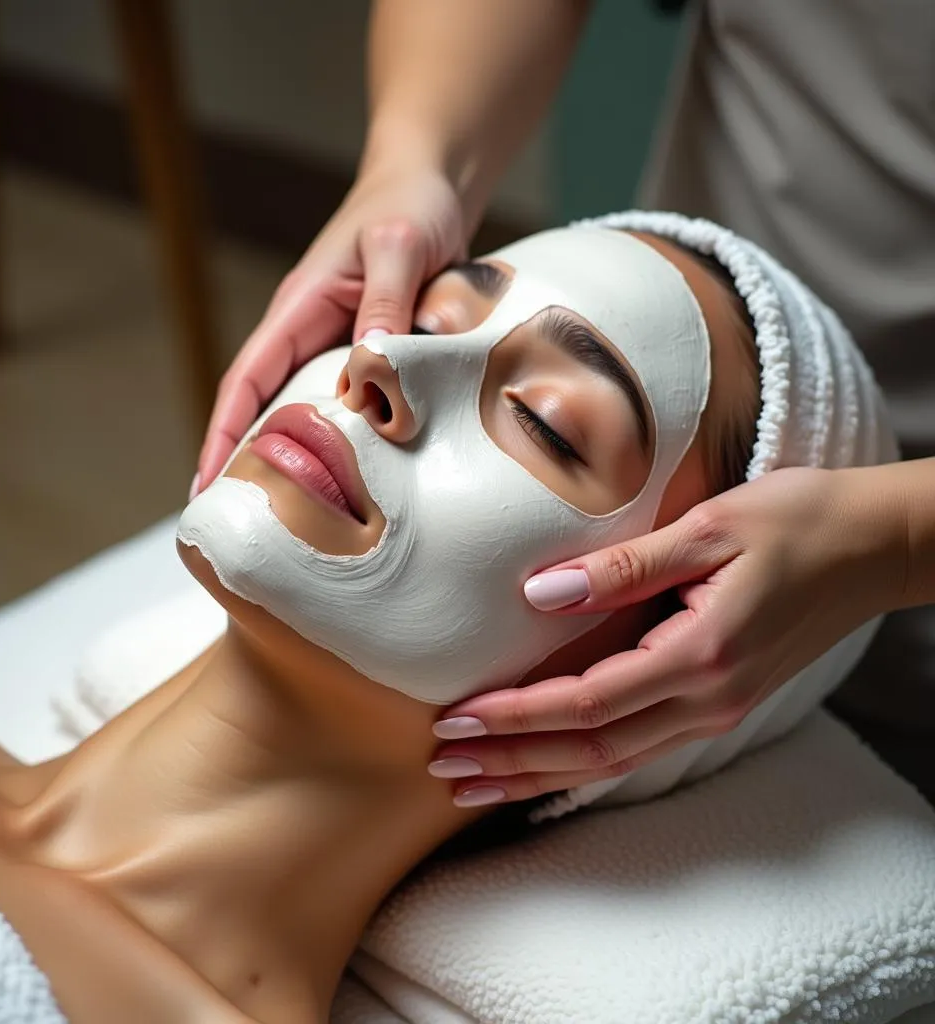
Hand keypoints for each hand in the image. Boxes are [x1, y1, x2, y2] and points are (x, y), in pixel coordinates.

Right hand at [194, 161, 467, 493]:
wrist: (434, 183)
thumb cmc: (410, 205)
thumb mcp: (399, 248)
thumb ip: (386, 304)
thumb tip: (371, 373)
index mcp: (299, 308)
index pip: (247, 380)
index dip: (223, 433)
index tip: (205, 485)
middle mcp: (311, 332)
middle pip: (267, 406)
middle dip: (248, 460)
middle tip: (242, 524)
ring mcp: (341, 344)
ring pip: (310, 411)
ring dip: (297, 457)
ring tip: (294, 517)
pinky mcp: (374, 351)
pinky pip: (355, 402)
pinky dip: (349, 438)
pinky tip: (358, 474)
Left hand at [428, 467, 904, 806]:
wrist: (875, 546)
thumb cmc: (797, 523)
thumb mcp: (709, 527)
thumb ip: (623, 567)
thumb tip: (539, 595)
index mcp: (701, 655)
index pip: (587, 703)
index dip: (516, 716)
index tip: (456, 719)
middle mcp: (708, 700)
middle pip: (590, 750)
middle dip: (511, 761)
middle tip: (444, 767)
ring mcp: (715, 709)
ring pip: (610, 762)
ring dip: (538, 774)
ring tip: (475, 784)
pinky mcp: (716, 702)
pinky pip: (635, 748)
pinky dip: (579, 764)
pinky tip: (543, 769)